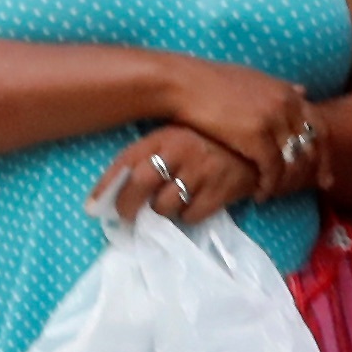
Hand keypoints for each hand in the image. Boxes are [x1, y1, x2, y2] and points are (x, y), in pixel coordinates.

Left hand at [93, 126, 264, 226]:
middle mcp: (179, 151)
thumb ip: (151, 155)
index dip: (107, 187)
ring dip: (163, 211)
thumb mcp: (176, 136)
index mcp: (164, 136)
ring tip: (171, 203)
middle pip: (140, 187)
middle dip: (128, 207)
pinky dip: (189, 216)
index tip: (93, 206)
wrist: (258, 143)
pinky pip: (191, 216)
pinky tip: (195, 204)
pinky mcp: (219, 190)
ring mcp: (200, 171)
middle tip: (127, 216)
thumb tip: (118, 187)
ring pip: (164, 206)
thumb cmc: (208, 140)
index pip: (126, 162)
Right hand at [153, 57, 316, 190]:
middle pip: (313, 147)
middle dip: (316, 171)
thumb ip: (280, 88)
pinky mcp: (256, 137)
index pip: (319, 126)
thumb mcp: (253, 79)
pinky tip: (260, 194)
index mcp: (287, 92)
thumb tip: (304, 91)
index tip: (326, 172)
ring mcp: (273, 120)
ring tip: (278, 193)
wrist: (183, 84)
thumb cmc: (211, 82)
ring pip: (294, 162)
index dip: (325, 152)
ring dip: (288, 182)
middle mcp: (286, 104)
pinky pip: (272, 170)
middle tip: (316, 189)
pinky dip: (269, 186)